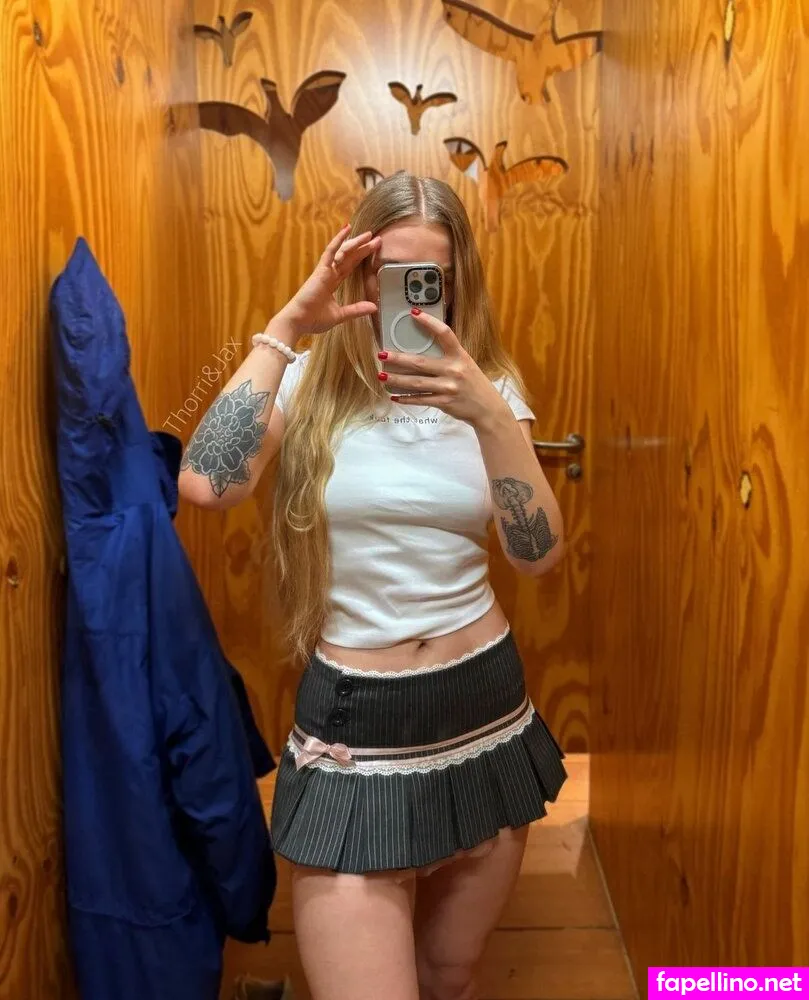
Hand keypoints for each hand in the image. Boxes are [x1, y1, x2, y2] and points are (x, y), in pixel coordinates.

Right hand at [270, 225, 379, 341]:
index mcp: (332, 283)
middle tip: (377, 240)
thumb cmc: (314, 319)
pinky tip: (347, 230)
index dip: (361, 258)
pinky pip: (330, 251)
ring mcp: (325, 270)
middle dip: (363, 248)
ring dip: (356, 242)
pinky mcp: (321, 270)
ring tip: (369, 235)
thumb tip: (373, 307)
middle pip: (349, 257)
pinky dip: (338, 240)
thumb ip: (356, 309)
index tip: (373, 250)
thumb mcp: (340, 315)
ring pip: (343, 252)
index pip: (350, 266)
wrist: (299, 320)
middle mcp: (330, 274)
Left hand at [378, 309, 512, 428]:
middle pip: (421, 362)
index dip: (429, 322)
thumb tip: (423, 348)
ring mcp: (448, 387)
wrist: (488, 409)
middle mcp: (454, 370)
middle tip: (381, 354)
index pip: (444, 334)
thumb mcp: (466, 364)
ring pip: (417, 383)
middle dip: (398, 358)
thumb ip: (449, 356)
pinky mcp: (444, 402)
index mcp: (460, 356)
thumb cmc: (474, 383)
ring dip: (397, 379)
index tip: (413, 313)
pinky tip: (394, 396)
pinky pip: (421, 399)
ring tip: (381, 375)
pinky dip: (406, 398)